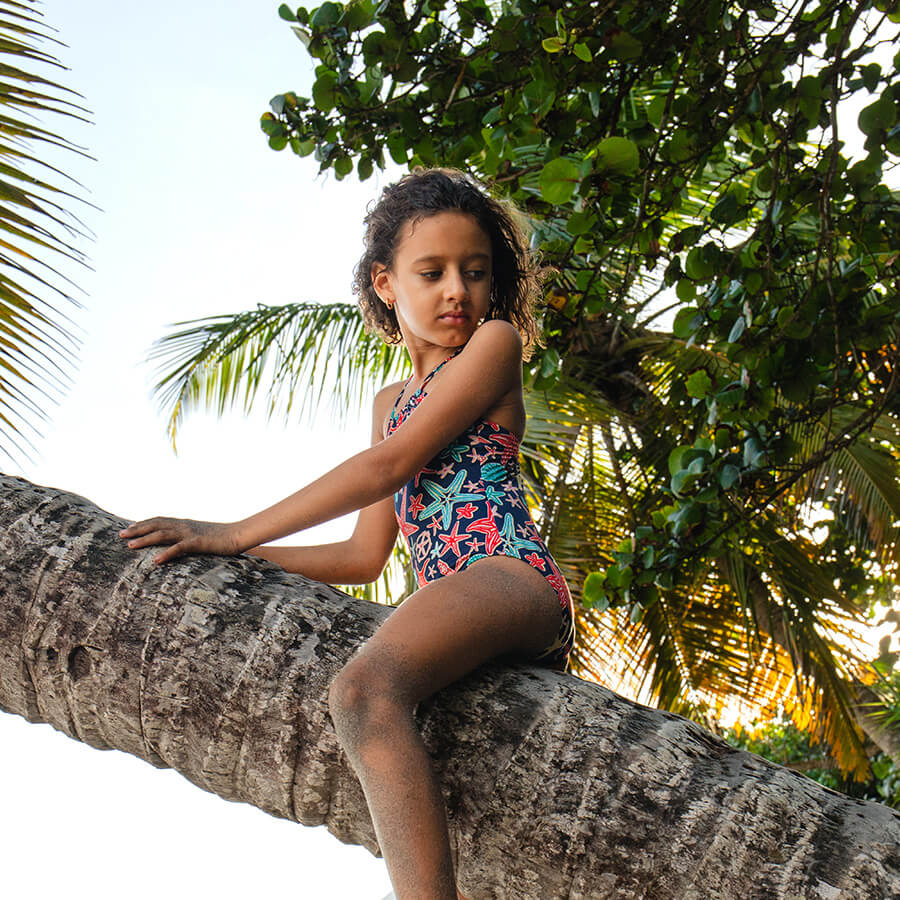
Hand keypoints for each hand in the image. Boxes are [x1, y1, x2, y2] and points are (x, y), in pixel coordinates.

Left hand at [119, 517, 240, 564]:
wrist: (238, 534)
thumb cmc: (221, 537)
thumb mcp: (202, 534)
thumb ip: (189, 535)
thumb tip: (180, 542)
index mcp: (184, 523)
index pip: (159, 520)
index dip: (144, 523)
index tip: (129, 528)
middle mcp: (184, 525)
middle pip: (156, 525)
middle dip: (137, 529)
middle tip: (121, 535)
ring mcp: (190, 533)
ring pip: (162, 534)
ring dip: (145, 539)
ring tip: (131, 546)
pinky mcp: (197, 542)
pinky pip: (178, 548)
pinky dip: (166, 553)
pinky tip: (155, 560)